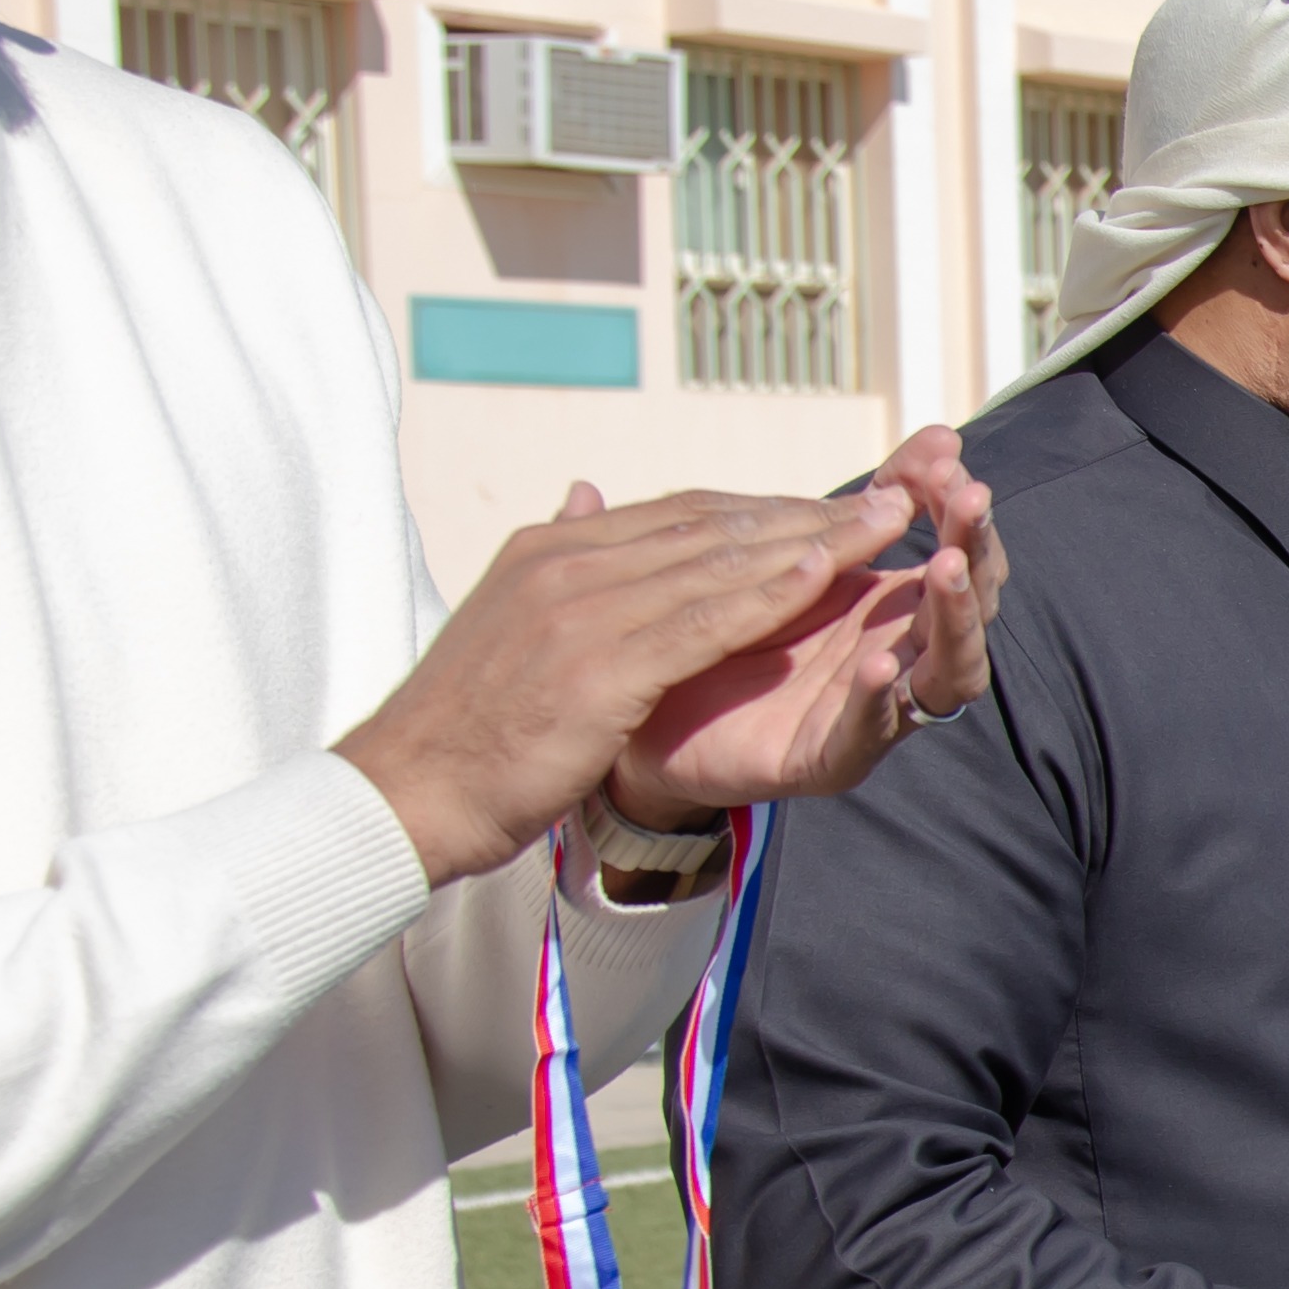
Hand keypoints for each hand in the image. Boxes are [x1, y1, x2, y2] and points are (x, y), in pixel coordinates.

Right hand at [339, 478, 945, 884]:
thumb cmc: (462, 727)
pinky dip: (770, 592)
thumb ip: (556, 558)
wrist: (405, 791)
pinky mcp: (602, 663)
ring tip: (884, 522)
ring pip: (720, 559)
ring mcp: (584, 607)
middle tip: (884, 498)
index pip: (676, 515)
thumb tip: (581, 498)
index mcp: (549, 550)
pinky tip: (825, 575)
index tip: (825, 509)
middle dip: (802, 510)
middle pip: (710, 523)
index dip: (760, 510)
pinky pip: (705, 618)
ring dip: (811, 538)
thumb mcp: (506, 621)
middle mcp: (569, 562)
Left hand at [609, 428, 1003, 829]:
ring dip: (954, 618)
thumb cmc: (726, 638)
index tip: (946, 450)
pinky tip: (877, 665)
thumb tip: (918, 439)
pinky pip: (867, 733)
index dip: (953, 500)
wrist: (652, 724)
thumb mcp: (786, 557)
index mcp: (888, 604)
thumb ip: (836, 510)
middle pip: (968, 602)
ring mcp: (871, 709)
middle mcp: (898, 653)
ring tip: (945, 566)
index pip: (954, 546)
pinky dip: (878, 701)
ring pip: (948, 672)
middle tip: (970, 498)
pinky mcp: (829, 758)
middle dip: (976, 545)